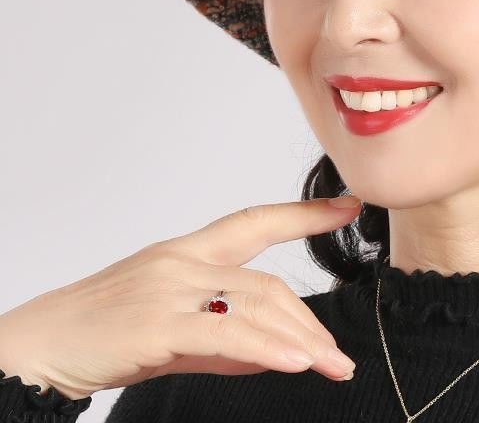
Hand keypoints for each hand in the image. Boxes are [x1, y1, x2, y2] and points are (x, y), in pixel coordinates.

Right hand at [0, 196, 362, 399]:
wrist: (36, 347)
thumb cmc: (103, 333)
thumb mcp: (172, 331)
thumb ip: (223, 340)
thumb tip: (274, 352)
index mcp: (187, 250)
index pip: (256, 221)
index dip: (305, 213)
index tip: (347, 205)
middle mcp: (183, 259)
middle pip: (267, 282)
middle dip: (309, 319)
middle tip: (338, 355)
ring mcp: (171, 286)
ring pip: (255, 304)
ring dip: (301, 338)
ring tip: (332, 366)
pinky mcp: (157, 321)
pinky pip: (226, 332)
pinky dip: (268, 347)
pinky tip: (297, 362)